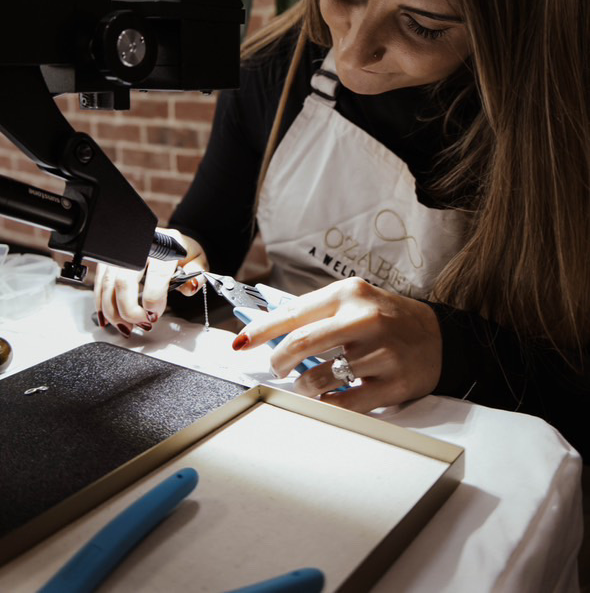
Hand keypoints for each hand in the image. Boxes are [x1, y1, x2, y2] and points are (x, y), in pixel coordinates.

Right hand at [94, 228, 207, 336]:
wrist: (169, 240)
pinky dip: (102, 304)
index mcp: (165, 245)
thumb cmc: (182, 252)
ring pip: (108, 284)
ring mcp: (122, 252)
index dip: (154, 299)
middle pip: (124, 281)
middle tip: (141, 323)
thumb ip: (196, 275)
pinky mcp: (110, 260)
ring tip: (126, 327)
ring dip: (114, 311)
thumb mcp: (197, 260)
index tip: (154, 315)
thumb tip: (191, 287)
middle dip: (129, 310)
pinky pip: (100, 284)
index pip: (156, 274)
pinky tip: (109, 319)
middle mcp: (140, 246)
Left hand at [233, 277, 441, 411]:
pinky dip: (326, 403)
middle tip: (277, 368)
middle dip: (279, 361)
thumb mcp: (354, 301)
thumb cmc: (387, 319)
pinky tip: (327, 396)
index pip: (293, 313)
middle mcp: (365, 319)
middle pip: (301, 344)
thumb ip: (316, 314)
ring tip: (307, 383)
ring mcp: (381, 352)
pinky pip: (345, 403)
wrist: (438, 337)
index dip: (261, 331)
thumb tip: (270, 334)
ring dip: (303, 386)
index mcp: (349, 294)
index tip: (240, 343)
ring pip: (319, 378)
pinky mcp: (393, 383)